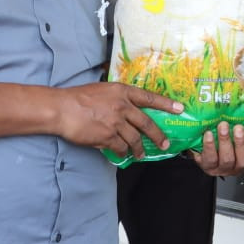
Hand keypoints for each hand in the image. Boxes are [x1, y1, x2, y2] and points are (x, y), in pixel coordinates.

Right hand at [54, 82, 182, 159]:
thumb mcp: (103, 89)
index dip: (166, 104)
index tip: (181, 108)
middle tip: (165, 144)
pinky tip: (122, 154)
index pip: (149, 98)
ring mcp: (115, 123)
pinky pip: (120, 148)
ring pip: (134, 139)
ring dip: (139, 149)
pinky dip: (122, 152)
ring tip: (141, 154)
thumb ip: (118, 98)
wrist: (62, 108)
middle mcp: (122, 106)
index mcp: (122, 92)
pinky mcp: (107, 137)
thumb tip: (128, 108)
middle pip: (147, 124)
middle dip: (158, 136)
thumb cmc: (79, 97)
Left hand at [188, 121, 243, 176]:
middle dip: (241, 144)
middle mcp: (238, 166)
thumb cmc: (226, 130)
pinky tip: (208, 134)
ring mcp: (223, 168)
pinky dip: (209, 146)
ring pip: (227, 160)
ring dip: (225, 142)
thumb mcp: (238, 126)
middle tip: (239, 128)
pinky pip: (209, 160)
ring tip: (223, 126)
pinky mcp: (208, 167)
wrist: (203, 139)